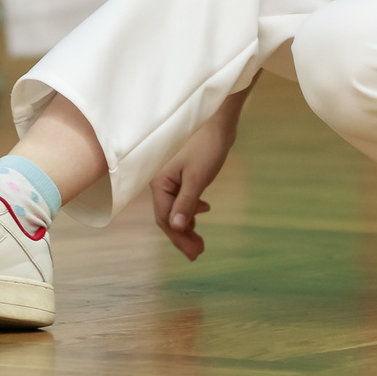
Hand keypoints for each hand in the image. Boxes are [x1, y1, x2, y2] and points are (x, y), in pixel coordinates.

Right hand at [150, 115, 238, 260]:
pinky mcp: (181, 174)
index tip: (195, 253)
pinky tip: (204, 209)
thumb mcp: (197, 178)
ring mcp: (170, 178)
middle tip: (199, 252)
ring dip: (188, 223)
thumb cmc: (206, 148)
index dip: (179, 238)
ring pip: (175, 208)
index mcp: (159, 183)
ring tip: (201, 239)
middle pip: (168, 215)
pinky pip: (181, 197)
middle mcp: (160, 182)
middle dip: (183, 235)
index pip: (165, 218)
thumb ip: (186, 203)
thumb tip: (177, 228)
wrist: (218, 122)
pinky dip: (191, 208)